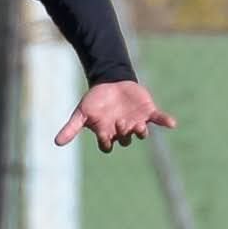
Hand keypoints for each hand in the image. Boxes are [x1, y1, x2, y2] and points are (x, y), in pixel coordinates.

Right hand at [55, 80, 175, 152]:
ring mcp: (136, 122)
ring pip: (141, 133)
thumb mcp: (81, 113)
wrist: (110, 83)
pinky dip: (165, 121)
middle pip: (125, 140)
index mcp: (106, 132)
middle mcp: (122, 130)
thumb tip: (56, 143)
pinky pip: (158, 119)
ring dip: (141, 131)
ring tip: (140, 126)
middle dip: (124, 133)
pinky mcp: (148, 112)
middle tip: (121, 123)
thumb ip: (71, 128)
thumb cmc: (94, 100)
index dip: (107, 143)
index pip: (107, 145)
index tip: (105, 137)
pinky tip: (172, 124)